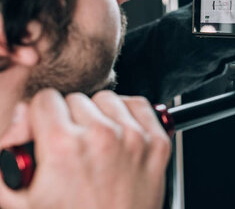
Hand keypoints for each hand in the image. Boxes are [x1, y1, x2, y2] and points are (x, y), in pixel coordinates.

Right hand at [0, 89, 170, 208]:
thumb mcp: (19, 203)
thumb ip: (6, 162)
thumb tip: (13, 126)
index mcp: (64, 146)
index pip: (46, 99)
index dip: (40, 117)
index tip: (43, 129)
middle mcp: (101, 135)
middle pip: (76, 99)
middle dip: (68, 118)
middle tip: (68, 146)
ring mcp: (133, 137)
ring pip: (108, 99)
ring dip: (99, 114)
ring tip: (94, 142)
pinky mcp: (156, 143)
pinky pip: (140, 106)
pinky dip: (130, 114)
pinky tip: (120, 133)